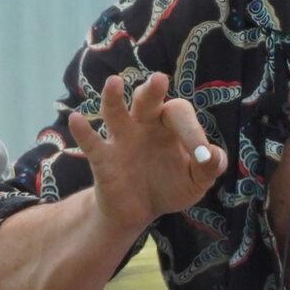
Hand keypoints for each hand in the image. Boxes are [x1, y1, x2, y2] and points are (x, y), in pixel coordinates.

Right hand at [67, 72, 225, 239]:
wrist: (139, 211)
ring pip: (115, 113)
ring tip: (114, 82)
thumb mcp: (196, 182)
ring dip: (113, 98)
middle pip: (146, 101)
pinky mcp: (102, 159)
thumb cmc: (171, 187)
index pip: (179, 115)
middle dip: (152, 90)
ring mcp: (121, 139)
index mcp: (169, 125)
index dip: (193, 133)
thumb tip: (213, 155)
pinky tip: (76, 119)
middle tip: (158, 79)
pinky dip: (83, 131)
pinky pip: (91, 143)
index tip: (203, 156)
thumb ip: (209, 168)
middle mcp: (144, 124)